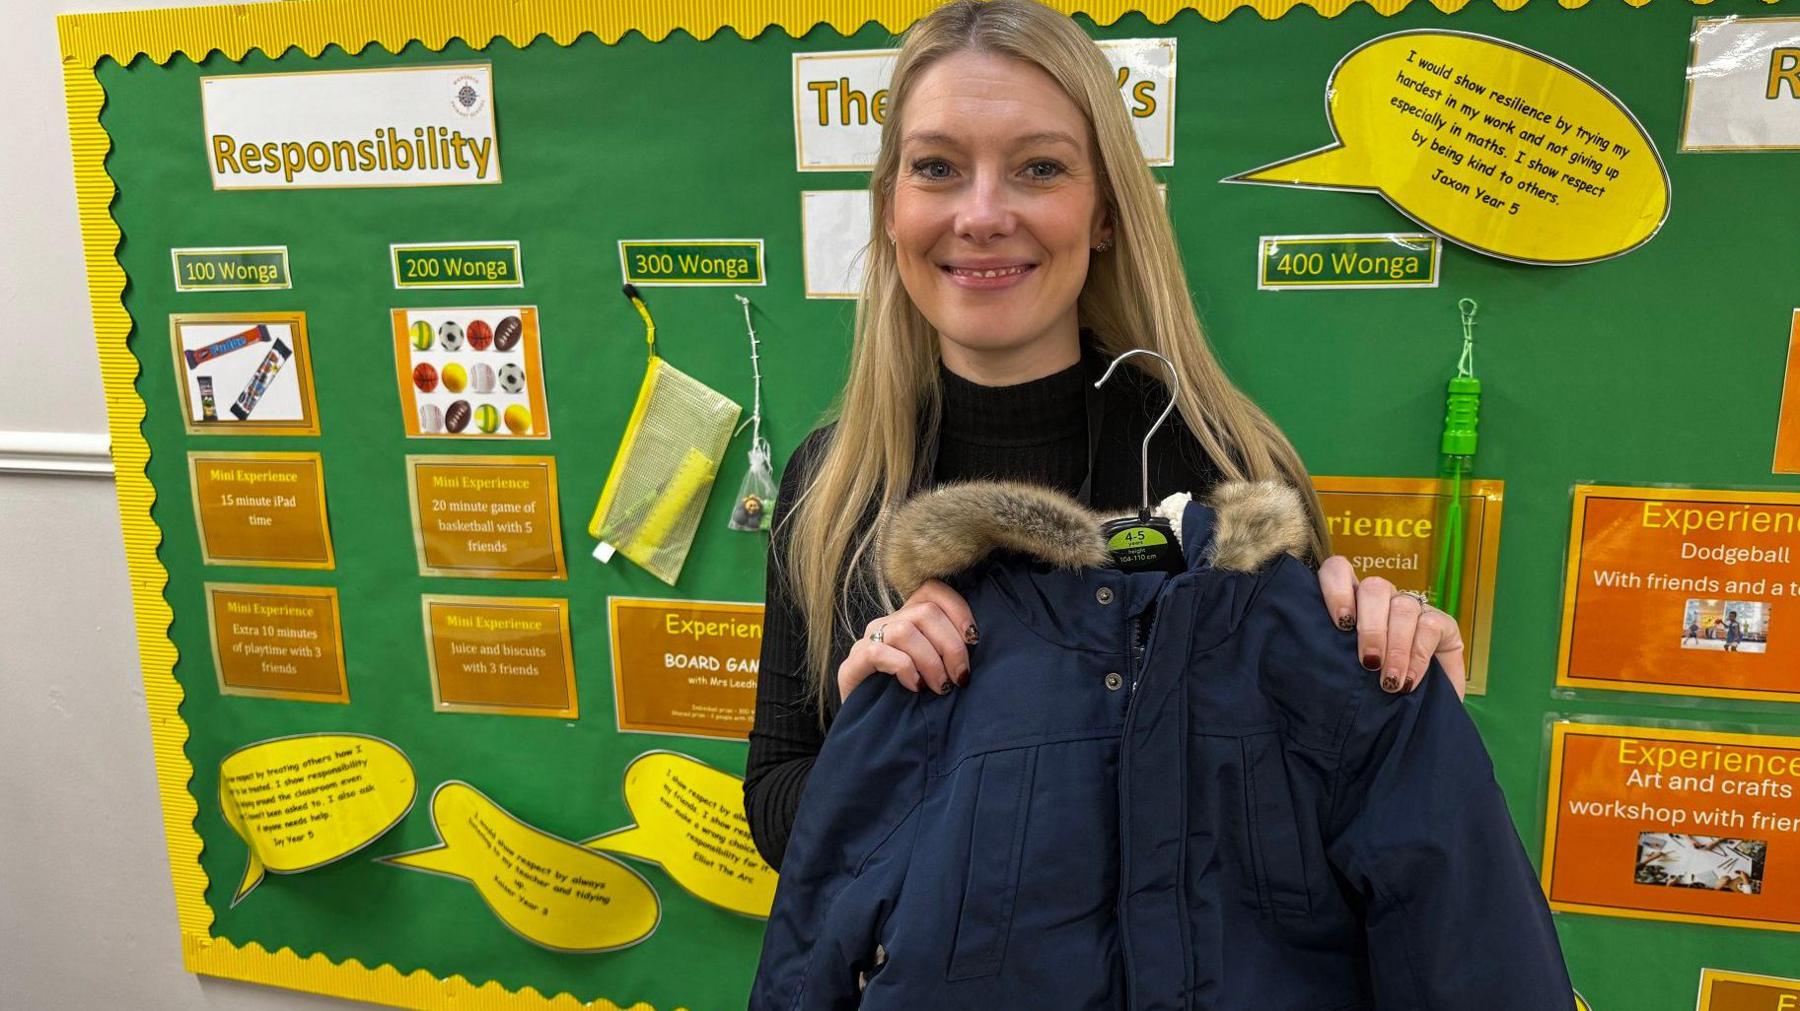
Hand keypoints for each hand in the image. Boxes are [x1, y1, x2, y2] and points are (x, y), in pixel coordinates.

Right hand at [837, 578, 978, 703]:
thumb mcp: (935, 671)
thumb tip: (977, 643)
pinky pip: (879, 651)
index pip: (933, 591)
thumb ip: (949, 652)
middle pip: (925, 612)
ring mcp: (867, 641)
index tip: (974, 639)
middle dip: (951, 646)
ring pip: (904, 630)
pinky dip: (904, 668)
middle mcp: (888, 623)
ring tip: (940, 687)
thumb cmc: (908, 698)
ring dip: (930, 661)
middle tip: (960, 677)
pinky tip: (915, 686)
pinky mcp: (853, 663)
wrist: (867, 727)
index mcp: (909, 619)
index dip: (958, 609)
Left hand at [1316, 556, 1466, 698]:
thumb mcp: (1345, 676)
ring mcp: (1414, 610)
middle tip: (1369, 662)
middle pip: (1374, 588)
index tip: (1341, 623)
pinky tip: (1409, 680)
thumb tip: (1313, 660)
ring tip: (1389, 680)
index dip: (1336, 589)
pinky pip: (1430, 625)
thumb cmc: (1370, 698)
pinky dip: (1418, 655)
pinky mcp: (1444, 625)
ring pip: (1403, 606)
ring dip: (1395, 646)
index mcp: (1352, 604)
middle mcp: (1382, 601)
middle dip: (1370, 627)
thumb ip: (1330, 658)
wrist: (1418, 721)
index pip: (1339, 571)